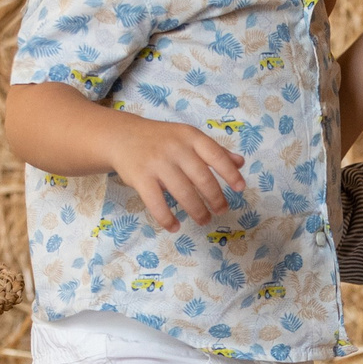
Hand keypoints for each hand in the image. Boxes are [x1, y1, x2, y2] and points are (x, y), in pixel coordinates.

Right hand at [108, 114, 244, 229]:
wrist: (121, 137)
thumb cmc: (161, 139)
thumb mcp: (188, 138)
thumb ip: (214, 151)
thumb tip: (240, 163)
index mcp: (190, 137)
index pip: (215, 155)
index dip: (230, 173)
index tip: (240, 188)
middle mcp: (175, 148)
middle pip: (201, 177)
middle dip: (215, 198)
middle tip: (221, 211)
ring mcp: (157, 163)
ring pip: (183, 192)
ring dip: (197, 210)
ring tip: (204, 220)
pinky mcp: (140, 178)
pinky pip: (156, 203)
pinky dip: (167, 218)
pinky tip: (175, 226)